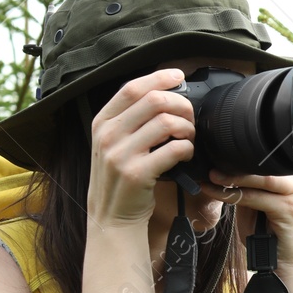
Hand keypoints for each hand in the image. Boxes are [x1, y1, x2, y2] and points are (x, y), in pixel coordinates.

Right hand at [87, 68, 195, 227]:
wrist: (111, 217)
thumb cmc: (120, 177)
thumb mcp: (113, 143)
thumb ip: (130, 120)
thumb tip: (163, 94)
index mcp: (102, 122)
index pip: (132, 88)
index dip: (159, 78)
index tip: (178, 76)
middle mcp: (108, 135)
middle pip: (154, 101)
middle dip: (181, 105)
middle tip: (190, 117)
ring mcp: (121, 154)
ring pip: (168, 123)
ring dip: (188, 128)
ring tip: (189, 138)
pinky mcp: (137, 173)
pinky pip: (175, 149)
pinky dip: (188, 148)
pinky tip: (186, 154)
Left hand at [204, 170, 292, 271]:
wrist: (279, 268)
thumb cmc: (266, 238)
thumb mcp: (255, 207)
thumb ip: (248, 188)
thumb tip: (225, 169)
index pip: (266, 164)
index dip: (242, 160)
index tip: (218, 158)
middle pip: (266, 169)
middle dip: (236, 167)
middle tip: (211, 166)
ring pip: (262, 180)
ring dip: (233, 178)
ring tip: (212, 177)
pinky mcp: (290, 210)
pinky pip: (256, 197)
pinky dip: (234, 195)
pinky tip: (217, 192)